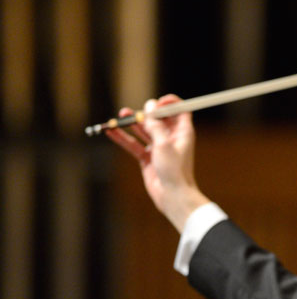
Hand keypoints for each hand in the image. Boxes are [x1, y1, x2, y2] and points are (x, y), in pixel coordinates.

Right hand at [105, 94, 208, 231]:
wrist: (172, 196)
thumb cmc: (174, 170)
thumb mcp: (163, 144)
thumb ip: (155, 125)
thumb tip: (150, 105)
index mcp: (182, 132)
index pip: (179, 110)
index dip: (169, 103)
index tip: (157, 102)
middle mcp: (171, 138)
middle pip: (157, 119)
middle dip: (145, 113)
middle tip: (133, 112)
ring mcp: (159, 148)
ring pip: (143, 130)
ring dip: (132, 123)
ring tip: (120, 116)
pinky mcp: (148, 158)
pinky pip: (134, 144)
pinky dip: (123, 138)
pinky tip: (111, 131)